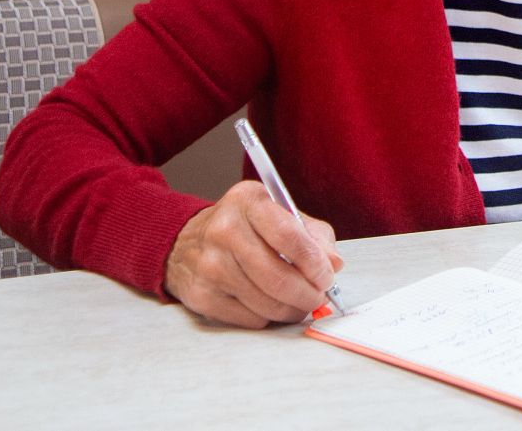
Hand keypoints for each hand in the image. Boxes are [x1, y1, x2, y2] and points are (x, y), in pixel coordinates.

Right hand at [163, 180, 343, 327]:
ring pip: (266, 303)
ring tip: (300, 303)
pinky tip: (270, 304)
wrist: (186, 241)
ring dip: (292, 309)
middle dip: (308, 294)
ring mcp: (209, 265)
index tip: (327, 276)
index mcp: (248, 201)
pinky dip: (269, 317)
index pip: (289, 236)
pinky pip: (250, 319)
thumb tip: (334, 264)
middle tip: (319, 297)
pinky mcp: (201, 296)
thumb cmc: (244, 227)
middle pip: (278, 277)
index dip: (315, 263)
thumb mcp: (280, 215)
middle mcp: (224, 230)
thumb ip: (314, 236)